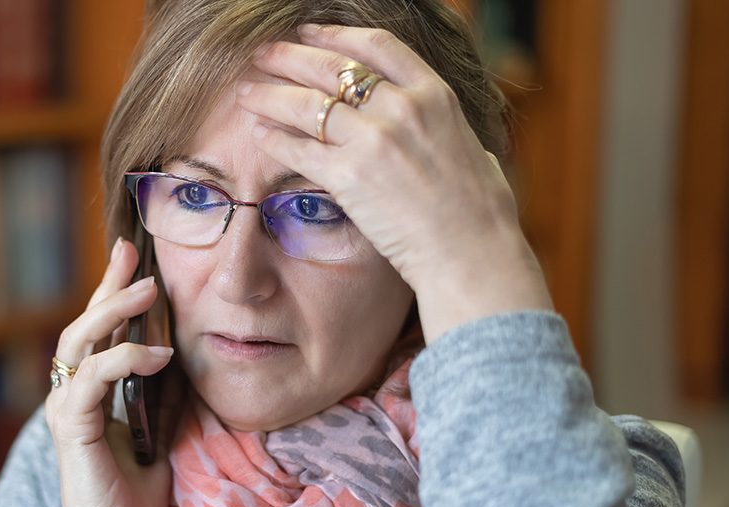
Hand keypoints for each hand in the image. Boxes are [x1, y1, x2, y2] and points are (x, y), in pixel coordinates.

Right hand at [31, 238, 176, 506]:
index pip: (101, 331)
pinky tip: (159, 354)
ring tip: (149, 288)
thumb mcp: (160, 430)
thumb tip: (187, 353)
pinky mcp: (72, 426)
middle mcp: (72, 393)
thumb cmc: (133, 494)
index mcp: (91, 392)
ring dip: (113, 309)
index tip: (136, 256)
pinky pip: (94, 379)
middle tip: (134, 251)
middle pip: (83, 323)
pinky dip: (125, 359)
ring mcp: (67, 408)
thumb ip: (164, 394)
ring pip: (79, 341)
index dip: (115, 292)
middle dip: (108, 284)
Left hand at [236, 25, 552, 341]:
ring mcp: (373, 141)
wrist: (471, 252)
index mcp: (434, 96)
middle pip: (331, 69)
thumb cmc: (482, 213)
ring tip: (246, 93)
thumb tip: (442, 130)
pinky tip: (259, 135)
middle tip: (263, 55)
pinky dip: (275, 140)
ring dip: (270, 95)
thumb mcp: (474, 148)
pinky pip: (300, 150)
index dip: (336, 36)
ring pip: (306, 105)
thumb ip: (446, 130)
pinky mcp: (349, 177)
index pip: (376, 46)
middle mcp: (401, 109)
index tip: (309, 32)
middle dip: (290, 57)